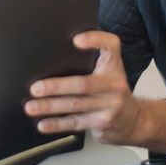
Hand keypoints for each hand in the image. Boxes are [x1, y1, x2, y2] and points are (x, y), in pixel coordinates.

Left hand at [24, 31, 165, 152]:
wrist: (134, 120)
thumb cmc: (112, 90)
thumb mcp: (109, 71)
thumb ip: (92, 60)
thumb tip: (54, 56)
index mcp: (114, 65)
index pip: (110, 46)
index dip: (95, 40)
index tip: (76, 40)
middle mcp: (115, 84)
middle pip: (84, 84)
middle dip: (57, 86)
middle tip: (36, 88)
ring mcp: (110, 106)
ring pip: (75, 105)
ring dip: (50, 106)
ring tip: (31, 107)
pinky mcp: (103, 123)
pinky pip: (76, 123)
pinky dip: (57, 124)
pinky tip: (43, 124)